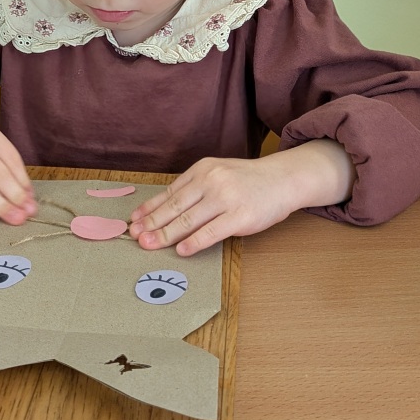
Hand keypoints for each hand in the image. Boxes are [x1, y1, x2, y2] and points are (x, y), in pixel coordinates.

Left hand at [128, 141, 354, 255]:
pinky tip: (181, 250)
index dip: (150, 208)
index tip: (134, 220)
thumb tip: (165, 210)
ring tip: (149, 245)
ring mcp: (226, 198)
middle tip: (135, 236)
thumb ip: (195, 188)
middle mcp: (212, 181)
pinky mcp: (240, 216)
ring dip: (165, 235)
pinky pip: (211, 231)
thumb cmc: (248, 181)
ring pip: (188, 220)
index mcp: (203, 169)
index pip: (170, 192)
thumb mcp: (219, 174)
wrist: (284, 179)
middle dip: (151, 223)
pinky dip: (194, 242)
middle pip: (174, 207)